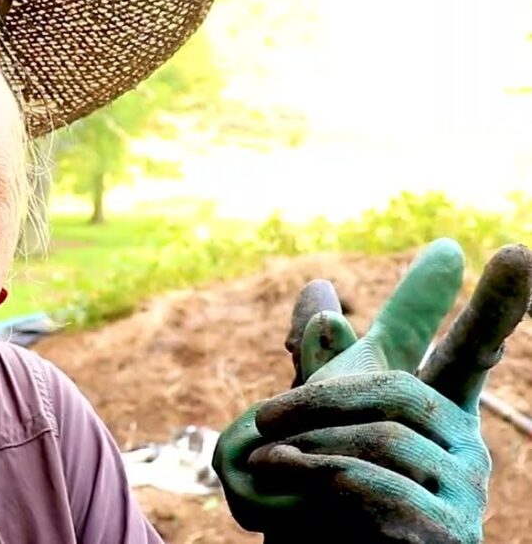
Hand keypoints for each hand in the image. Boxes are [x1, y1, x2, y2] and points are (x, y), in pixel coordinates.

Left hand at [213, 239, 531, 543]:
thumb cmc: (326, 502)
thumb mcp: (318, 430)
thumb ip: (326, 372)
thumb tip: (321, 305)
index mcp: (440, 413)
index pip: (470, 353)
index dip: (493, 306)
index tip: (513, 252)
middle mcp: (467, 449)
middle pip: (394, 391)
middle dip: (315, 403)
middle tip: (259, 420)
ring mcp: (465, 495)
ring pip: (380, 440)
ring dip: (306, 452)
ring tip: (262, 466)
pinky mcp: (445, 534)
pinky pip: (374, 487)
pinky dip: (319, 485)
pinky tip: (294, 498)